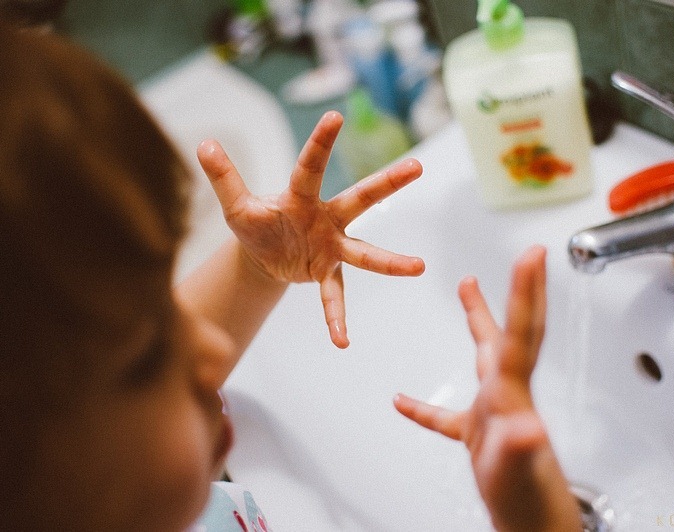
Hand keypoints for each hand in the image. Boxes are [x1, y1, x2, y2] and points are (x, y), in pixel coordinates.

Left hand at [197, 111, 424, 348]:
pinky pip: (335, 296)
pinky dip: (336, 317)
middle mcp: (325, 218)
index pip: (311, 167)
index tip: (335, 116)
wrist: (263, 256)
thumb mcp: (236, 206)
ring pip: (364, 251)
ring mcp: (331, 246)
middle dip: (387, 184)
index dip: (321, 143)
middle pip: (360, 199)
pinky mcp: (327, 272)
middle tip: (417, 167)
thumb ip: (224, 178)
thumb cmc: (256, 223)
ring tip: (419, 267)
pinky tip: (341, 341)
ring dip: (390, 261)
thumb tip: (205, 144)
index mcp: (301, 197)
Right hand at [394, 247, 580, 531]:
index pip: (519, 333)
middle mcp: (506, 393)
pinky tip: (402, 402)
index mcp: (510, 393)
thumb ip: (520, 447)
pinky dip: (424, 408)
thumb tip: (527, 426)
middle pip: (511, 332)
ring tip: (466, 292)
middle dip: (514, 291)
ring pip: (485, 357)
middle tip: (522, 257)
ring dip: (478, 322)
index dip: (524, 292)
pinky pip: (446, 416)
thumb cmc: (528, 500)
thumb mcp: (517, 471)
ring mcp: (492, 412)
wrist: (533, 525)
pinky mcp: (477, 436)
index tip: (533, 255)